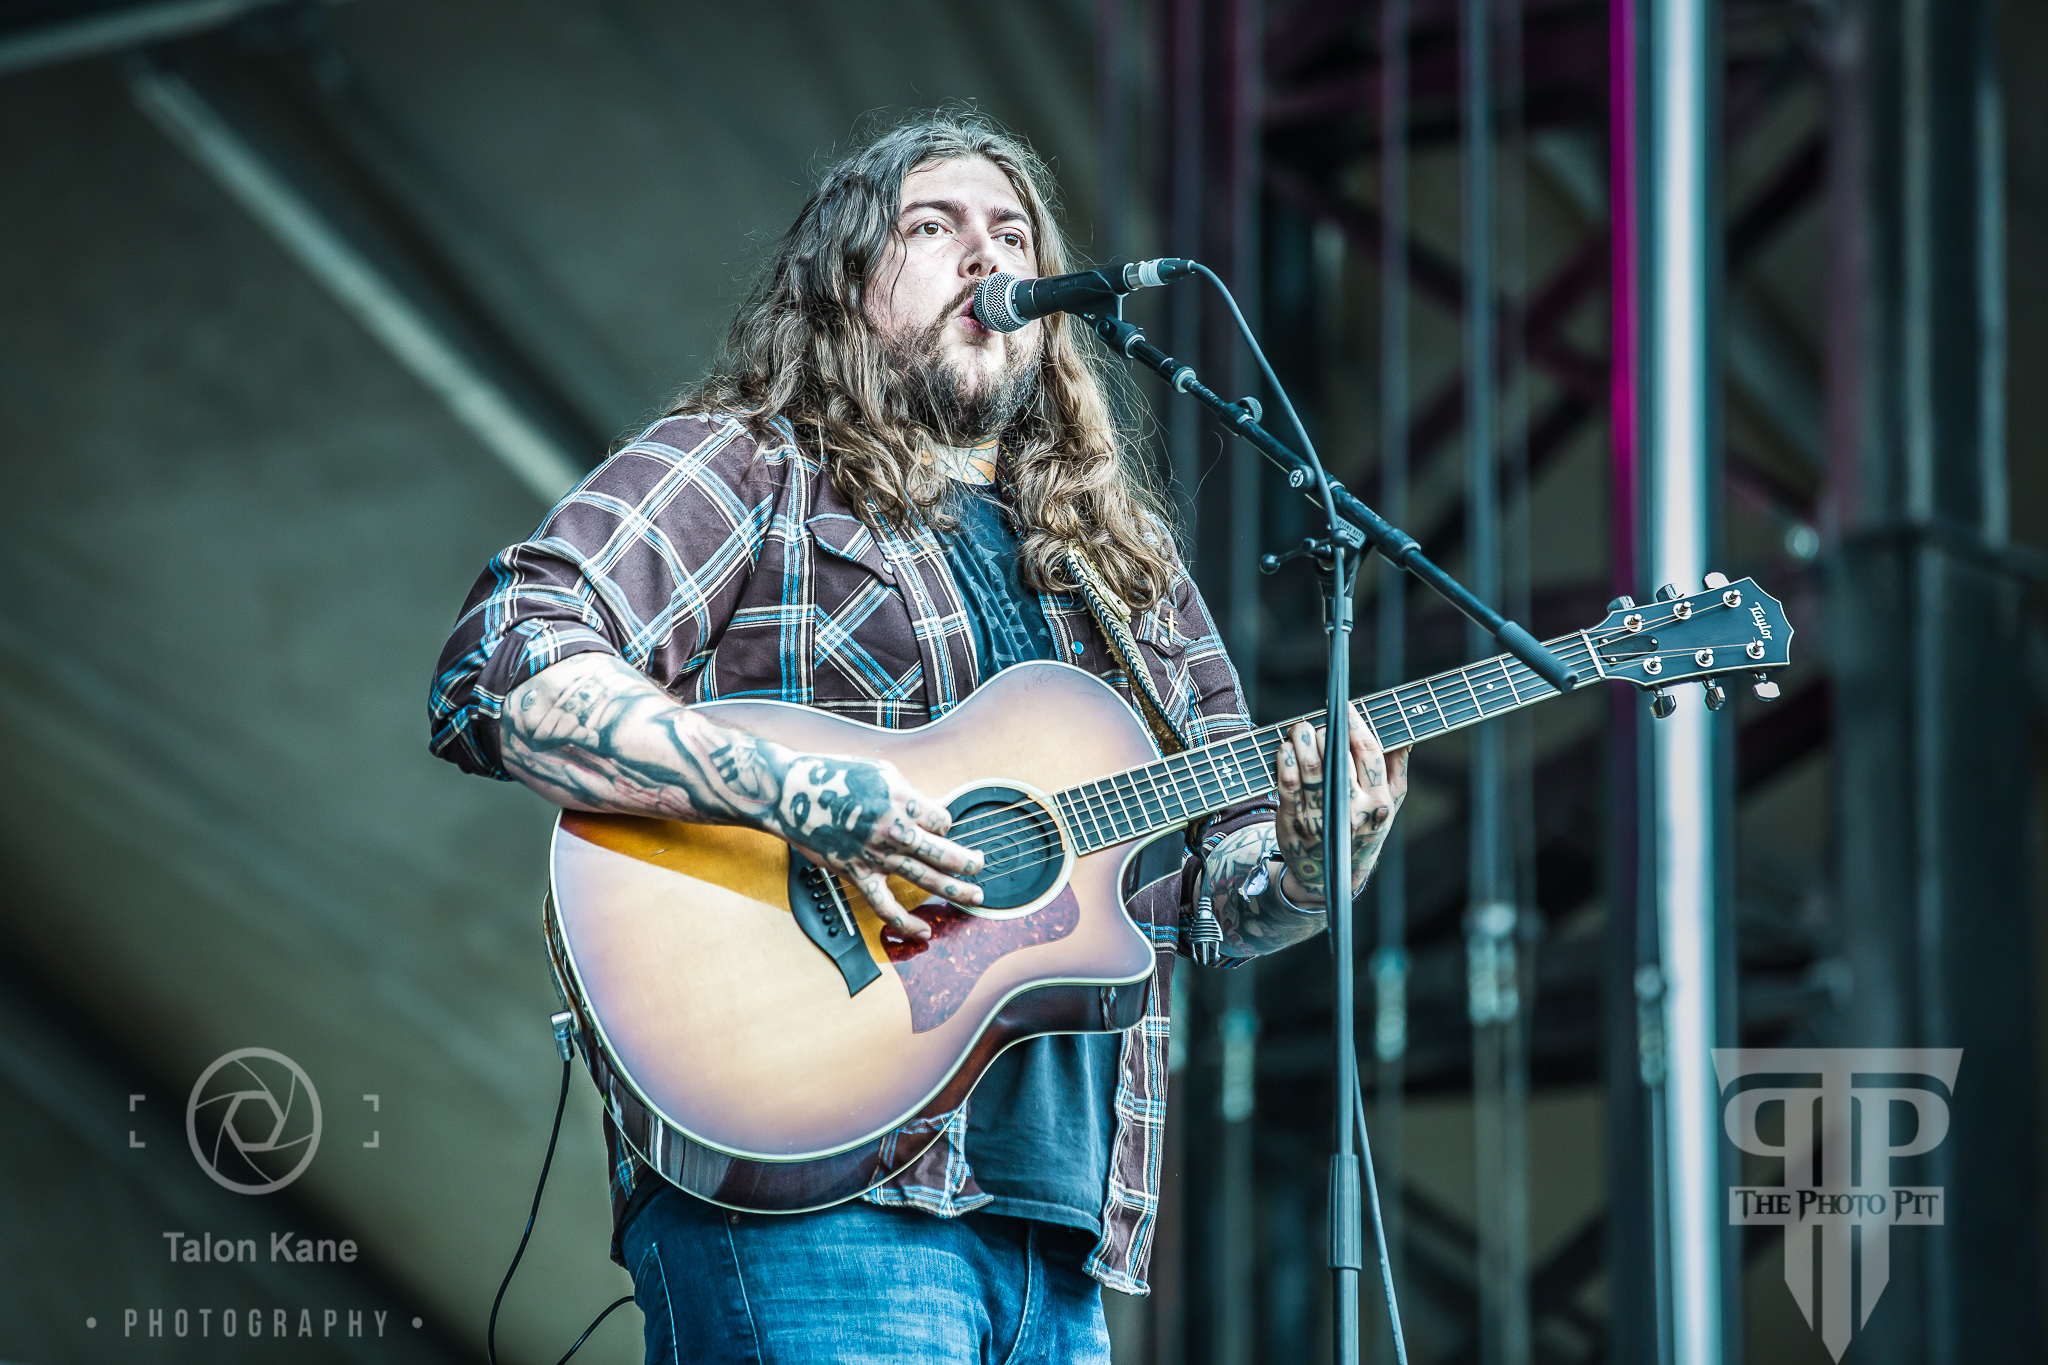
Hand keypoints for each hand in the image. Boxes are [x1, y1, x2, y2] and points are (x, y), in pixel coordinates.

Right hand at [764, 748, 984, 941]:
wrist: (791, 792)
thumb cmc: (832, 777)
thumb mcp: (879, 773)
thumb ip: (908, 794)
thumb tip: (931, 809)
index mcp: (902, 799)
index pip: (942, 819)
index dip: (943, 823)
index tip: (937, 825)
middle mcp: (894, 829)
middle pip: (945, 851)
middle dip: (969, 862)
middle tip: (980, 866)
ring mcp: (877, 855)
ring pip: (926, 879)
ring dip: (955, 890)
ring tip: (975, 897)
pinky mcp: (858, 874)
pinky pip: (887, 906)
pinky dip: (907, 923)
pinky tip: (925, 931)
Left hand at [1271, 704, 1409, 904]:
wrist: (1331, 876)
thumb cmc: (1364, 829)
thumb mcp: (1389, 805)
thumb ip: (1396, 768)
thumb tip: (1405, 734)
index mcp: (1378, 803)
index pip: (1368, 753)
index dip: (1355, 725)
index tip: (1346, 707)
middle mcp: (1351, 811)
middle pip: (1336, 756)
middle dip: (1324, 731)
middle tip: (1317, 721)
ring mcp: (1321, 818)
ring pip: (1308, 767)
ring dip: (1301, 740)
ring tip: (1299, 728)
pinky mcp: (1294, 823)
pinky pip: (1287, 784)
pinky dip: (1284, 760)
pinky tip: (1286, 748)